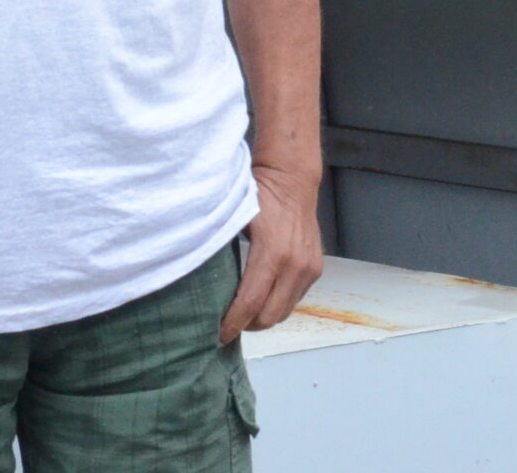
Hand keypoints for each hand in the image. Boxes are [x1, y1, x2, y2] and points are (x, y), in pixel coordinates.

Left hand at [219, 161, 323, 342]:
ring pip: (284, 312)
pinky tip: (263, 296)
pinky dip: (278, 304)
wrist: (293, 180)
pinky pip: (295, 300)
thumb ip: (221, 252)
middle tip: (228, 325)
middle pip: (268, 317)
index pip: (249, 304)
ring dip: (263, 318)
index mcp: (272, 253)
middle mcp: (295, 265)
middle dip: (246, 326)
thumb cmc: (259, 196)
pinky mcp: (316, 269)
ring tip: (244, 313)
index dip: (231, 325)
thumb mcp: (234, 220)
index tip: (217, 336)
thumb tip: (200, 283)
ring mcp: (308, 268)